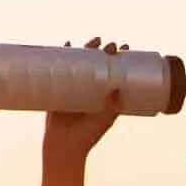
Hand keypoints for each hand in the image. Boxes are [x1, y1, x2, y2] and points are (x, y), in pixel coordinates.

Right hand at [42, 36, 127, 161]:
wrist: (64, 146)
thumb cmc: (88, 135)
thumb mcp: (105, 119)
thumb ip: (113, 106)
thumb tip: (120, 88)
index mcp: (104, 95)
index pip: (114, 72)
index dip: (120, 60)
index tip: (126, 48)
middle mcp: (90, 89)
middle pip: (98, 64)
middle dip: (104, 52)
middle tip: (110, 44)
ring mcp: (74, 88)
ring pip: (81, 63)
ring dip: (87, 49)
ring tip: (94, 40)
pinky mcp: (59, 89)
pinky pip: (60, 69)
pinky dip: (62, 56)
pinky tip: (66, 44)